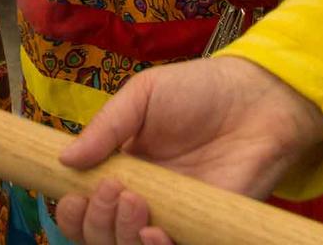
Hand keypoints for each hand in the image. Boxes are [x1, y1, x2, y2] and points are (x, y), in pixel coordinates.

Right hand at [53, 58, 322, 244]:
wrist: (258, 101)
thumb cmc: (200, 91)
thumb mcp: (144, 94)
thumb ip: (107, 126)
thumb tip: (64, 160)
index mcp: (122, 168)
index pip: (84, 206)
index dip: (72, 211)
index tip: (73, 197)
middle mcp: (142, 201)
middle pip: (99, 235)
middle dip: (95, 222)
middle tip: (113, 191)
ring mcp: (171, 219)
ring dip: (119, 235)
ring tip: (134, 201)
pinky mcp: (200, 231)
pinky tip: (154, 233)